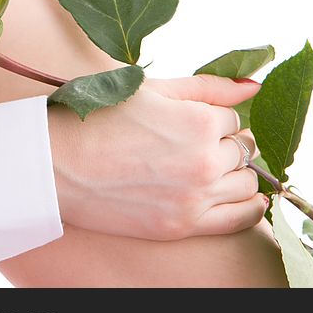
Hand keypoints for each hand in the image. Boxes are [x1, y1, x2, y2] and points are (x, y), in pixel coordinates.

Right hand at [47, 75, 266, 240]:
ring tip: (211, 169)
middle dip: (226, 145)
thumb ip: (209, 85)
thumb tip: (255, 85)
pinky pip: (240, 220)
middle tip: (198, 144)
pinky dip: (250, 208)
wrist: (57, 165)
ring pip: (246, 183)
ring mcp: (195, 198)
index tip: (192, 122)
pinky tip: (250, 201)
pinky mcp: (182, 226)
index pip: (233, 119)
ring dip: (235, 173)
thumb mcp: (153, 90)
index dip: (214, 119)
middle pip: (243, 150)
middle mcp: (204, 161)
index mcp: (199, 122)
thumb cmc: (99, 119)